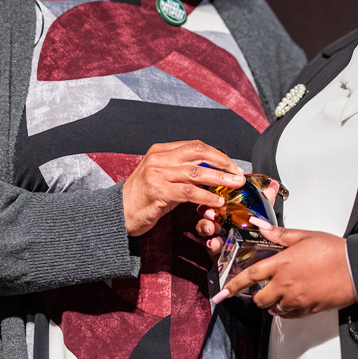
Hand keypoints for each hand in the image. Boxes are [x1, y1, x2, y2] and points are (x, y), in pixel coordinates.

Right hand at [122, 141, 243, 235]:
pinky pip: (188, 192)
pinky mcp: (158, 191)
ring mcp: (157, 174)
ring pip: (196, 172)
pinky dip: (205, 196)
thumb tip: (213, 173)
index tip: (232, 166)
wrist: (119, 212)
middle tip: (238, 174)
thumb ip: (185, 172)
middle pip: (198, 153)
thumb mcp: (164, 178)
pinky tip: (217, 201)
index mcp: (161, 151)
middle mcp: (159, 158)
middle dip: (222, 163)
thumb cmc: (144, 197)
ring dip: (219, 179)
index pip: (195, 146)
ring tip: (234, 185)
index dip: (217, 154)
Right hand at [196, 178, 283, 254]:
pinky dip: (211, 244)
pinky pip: (210, 245)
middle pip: (205, 212)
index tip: (216, 197)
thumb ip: (265, 200)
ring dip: (205, 227)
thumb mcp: (259, 214)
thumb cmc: (251, 230)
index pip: (214, 199)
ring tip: (210, 229)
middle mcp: (218, 220)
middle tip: (211, 214)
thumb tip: (274, 186)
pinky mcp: (214, 248)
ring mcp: (215, 234)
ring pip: (203, 228)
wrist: (252, 252)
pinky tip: (214, 243)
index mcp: (226, 209)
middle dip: (206, 211)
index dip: (212, 197)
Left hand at [210, 227, 356, 317]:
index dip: (232, 285)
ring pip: (274, 308)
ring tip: (282, 292)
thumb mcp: (305, 236)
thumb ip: (279, 234)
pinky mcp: (308, 310)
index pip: (250, 276)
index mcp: (282, 264)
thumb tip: (260, 226)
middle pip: (259, 299)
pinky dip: (286, 311)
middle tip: (261, 289)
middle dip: (257, 295)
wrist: (356, 269)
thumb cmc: (334, 251)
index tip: (222, 293)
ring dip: (273, 302)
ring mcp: (297, 300)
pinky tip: (291, 301)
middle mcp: (286, 285)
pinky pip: (290, 316)